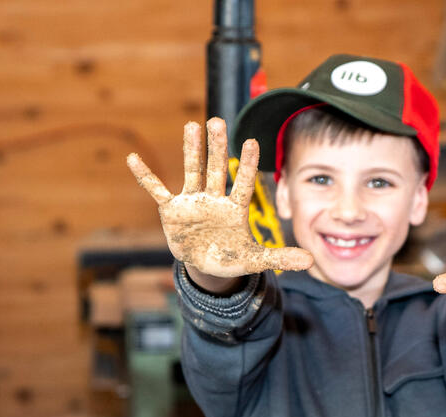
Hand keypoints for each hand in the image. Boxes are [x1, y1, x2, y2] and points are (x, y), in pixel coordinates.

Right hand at [127, 117, 311, 276]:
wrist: (206, 266)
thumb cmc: (232, 257)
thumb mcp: (256, 259)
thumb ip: (281, 256)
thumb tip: (311, 260)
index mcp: (235, 208)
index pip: (243, 183)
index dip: (247, 165)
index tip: (252, 142)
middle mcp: (214, 199)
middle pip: (217, 169)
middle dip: (217, 147)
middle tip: (218, 121)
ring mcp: (193, 202)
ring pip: (193, 172)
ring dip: (191, 151)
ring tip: (192, 126)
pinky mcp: (172, 210)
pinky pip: (157, 190)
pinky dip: (145, 176)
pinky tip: (133, 158)